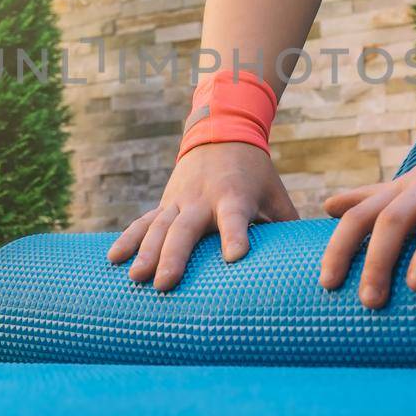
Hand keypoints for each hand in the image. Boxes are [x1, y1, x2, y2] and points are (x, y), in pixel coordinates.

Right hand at [108, 142, 299, 290]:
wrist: (221, 132)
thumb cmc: (256, 173)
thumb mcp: (275, 194)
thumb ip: (287, 228)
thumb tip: (304, 268)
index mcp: (234, 196)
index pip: (234, 218)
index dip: (235, 235)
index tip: (234, 257)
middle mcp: (202, 199)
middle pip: (185, 228)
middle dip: (174, 256)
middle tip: (165, 284)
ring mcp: (179, 200)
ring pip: (158, 227)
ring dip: (145, 252)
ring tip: (135, 279)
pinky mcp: (165, 204)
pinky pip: (143, 222)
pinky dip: (128, 240)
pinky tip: (112, 261)